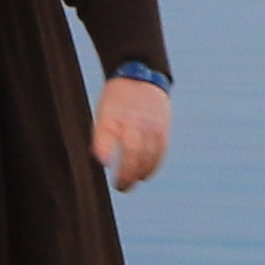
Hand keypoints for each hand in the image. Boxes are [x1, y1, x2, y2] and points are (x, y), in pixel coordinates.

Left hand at [93, 79, 170, 193]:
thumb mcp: (103, 114)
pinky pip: (161, 150)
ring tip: (131, 183)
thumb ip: (102, 138)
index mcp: (115, 114)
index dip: (111, 156)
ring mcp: (151, 122)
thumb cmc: (116, 102)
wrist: (140, 77)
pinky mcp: (162, 126)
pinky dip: (154, 165)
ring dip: (140, 173)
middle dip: (127, 173)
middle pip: (133, 150)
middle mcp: (134, 118)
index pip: (111, 137)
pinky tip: (145, 175)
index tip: (109, 172)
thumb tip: (104, 162)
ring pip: (149, 153)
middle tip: (121, 187)